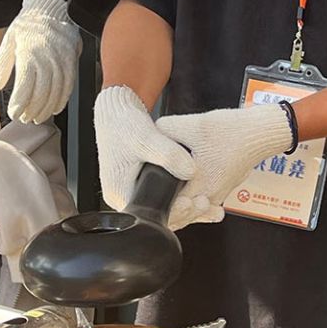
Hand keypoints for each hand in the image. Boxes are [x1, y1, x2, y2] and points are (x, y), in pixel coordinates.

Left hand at [0, 0, 80, 124]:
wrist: (50, 10)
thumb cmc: (27, 26)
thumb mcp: (8, 40)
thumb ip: (1, 64)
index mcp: (28, 53)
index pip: (25, 86)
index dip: (19, 103)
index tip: (14, 112)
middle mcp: (47, 58)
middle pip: (41, 92)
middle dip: (32, 109)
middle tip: (25, 118)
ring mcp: (61, 60)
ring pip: (56, 91)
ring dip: (46, 108)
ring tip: (37, 117)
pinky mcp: (71, 61)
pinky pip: (69, 85)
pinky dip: (62, 99)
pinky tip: (55, 108)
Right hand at [94, 86, 194, 212]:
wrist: (117, 112)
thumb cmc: (122, 123)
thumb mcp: (145, 138)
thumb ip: (167, 154)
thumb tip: (191, 171)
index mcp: (119, 192)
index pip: (148, 214)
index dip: (173, 211)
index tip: (192, 203)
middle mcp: (126, 197)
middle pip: (159, 215)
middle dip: (185, 212)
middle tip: (205, 204)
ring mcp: (136, 192)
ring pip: (165, 209)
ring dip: (188, 209)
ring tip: (210, 206)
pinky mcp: (146, 186)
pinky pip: (167, 199)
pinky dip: (185, 198)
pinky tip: (204, 199)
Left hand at [156, 103, 294, 227]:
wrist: (260, 132)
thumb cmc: (234, 131)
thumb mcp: (193, 124)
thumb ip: (166, 128)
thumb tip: (150, 132)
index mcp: (202, 184)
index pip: (174, 209)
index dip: (159, 207)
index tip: (149, 198)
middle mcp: (211, 196)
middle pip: (183, 216)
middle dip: (169, 211)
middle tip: (154, 201)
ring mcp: (219, 195)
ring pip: (194, 212)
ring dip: (181, 208)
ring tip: (167, 198)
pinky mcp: (223, 190)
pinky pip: (204, 204)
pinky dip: (193, 203)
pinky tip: (184, 192)